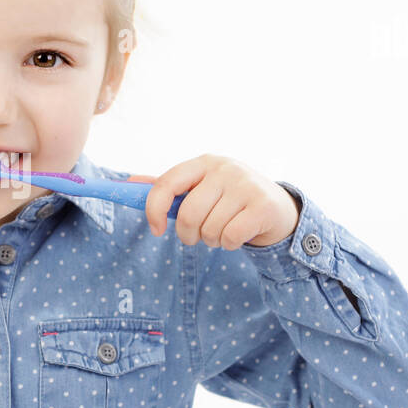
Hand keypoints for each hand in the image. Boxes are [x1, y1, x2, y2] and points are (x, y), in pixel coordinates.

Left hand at [126, 154, 299, 248]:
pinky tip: (239, 235)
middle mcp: (224, 168)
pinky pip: (230, 237)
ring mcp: (245, 185)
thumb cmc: (230, 201)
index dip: (154, 210)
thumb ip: (169, 187)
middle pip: (187, 214)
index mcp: (203, 162)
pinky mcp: (263, 205)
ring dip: (212, 240)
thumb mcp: (201, 188)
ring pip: (209, 229)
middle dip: (188, 235)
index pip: (166, 183)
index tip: (155, 230)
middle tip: (198, 236)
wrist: (278, 210)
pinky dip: (230, 244)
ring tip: (223, 231)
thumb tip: (129, 182)